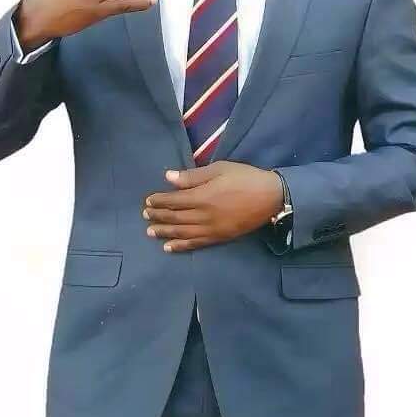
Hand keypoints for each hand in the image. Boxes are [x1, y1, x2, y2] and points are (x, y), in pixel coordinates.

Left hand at [142, 161, 282, 251]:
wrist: (271, 197)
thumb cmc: (245, 178)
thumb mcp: (219, 169)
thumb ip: (193, 176)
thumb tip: (168, 178)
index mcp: (202, 196)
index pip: (173, 200)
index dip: (159, 201)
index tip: (148, 200)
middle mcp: (203, 215)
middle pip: (175, 217)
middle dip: (158, 216)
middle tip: (145, 215)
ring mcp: (211, 229)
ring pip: (182, 232)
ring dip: (164, 232)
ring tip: (150, 232)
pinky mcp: (219, 237)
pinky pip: (196, 244)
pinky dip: (180, 246)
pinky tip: (169, 247)